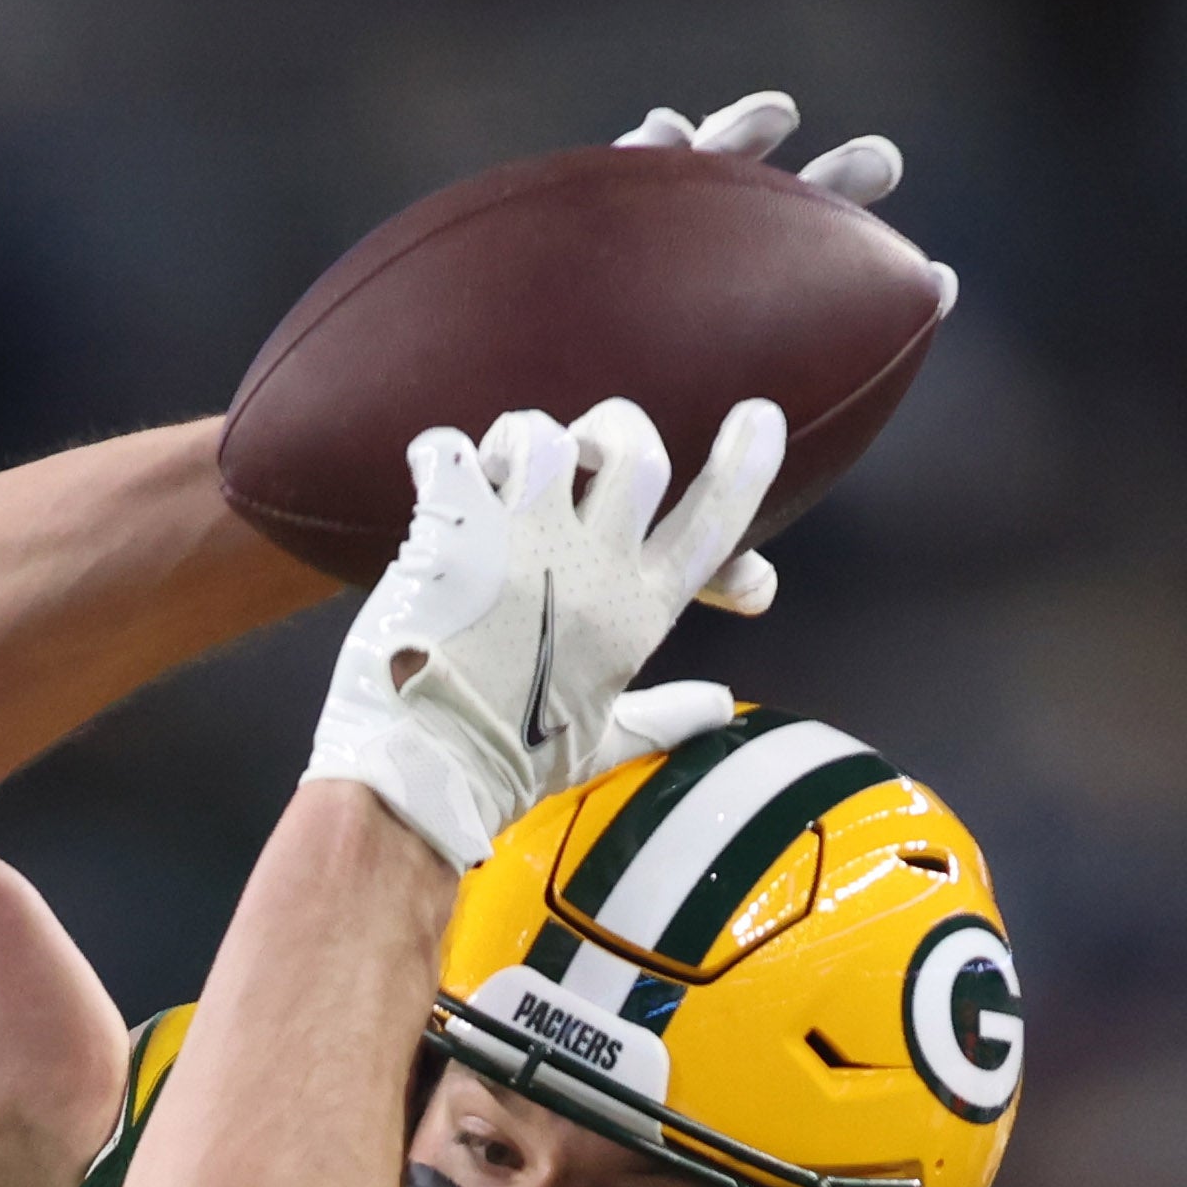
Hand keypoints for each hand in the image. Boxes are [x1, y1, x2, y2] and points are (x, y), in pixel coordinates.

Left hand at [304, 399, 777, 872]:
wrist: (425, 769)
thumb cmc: (512, 763)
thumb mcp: (602, 743)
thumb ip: (665, 715)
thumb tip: (721, 706)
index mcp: (636, 615)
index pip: (713, 526)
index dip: (746, 465)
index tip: (760, 417)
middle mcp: (591, 567)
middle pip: (638, 453)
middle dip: (616, 429)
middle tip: (586, 448)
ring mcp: (522, 542)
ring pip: (548, 437)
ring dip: (526, 437)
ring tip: (503, 465)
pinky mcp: (454, 531)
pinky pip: (453, 450)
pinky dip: (441, 451)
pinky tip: (435, 472)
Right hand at [611, 92, 951, 615]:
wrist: (481, 453)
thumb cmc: (568, 508)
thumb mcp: (642, 536)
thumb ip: (701, 558)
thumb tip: (762, 592)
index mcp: (742, 363)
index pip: (831, 323)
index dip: (894, 300)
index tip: (943, 284)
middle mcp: (704, 301)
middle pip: (790, 235)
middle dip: (840, 190)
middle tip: (881, 169)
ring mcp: (650, 255)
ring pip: (716, 184)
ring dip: (748, 138)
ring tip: (781, 118)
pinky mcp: (585, 227)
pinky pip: (621, 179)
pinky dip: (650, 148)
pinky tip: (668, 129)